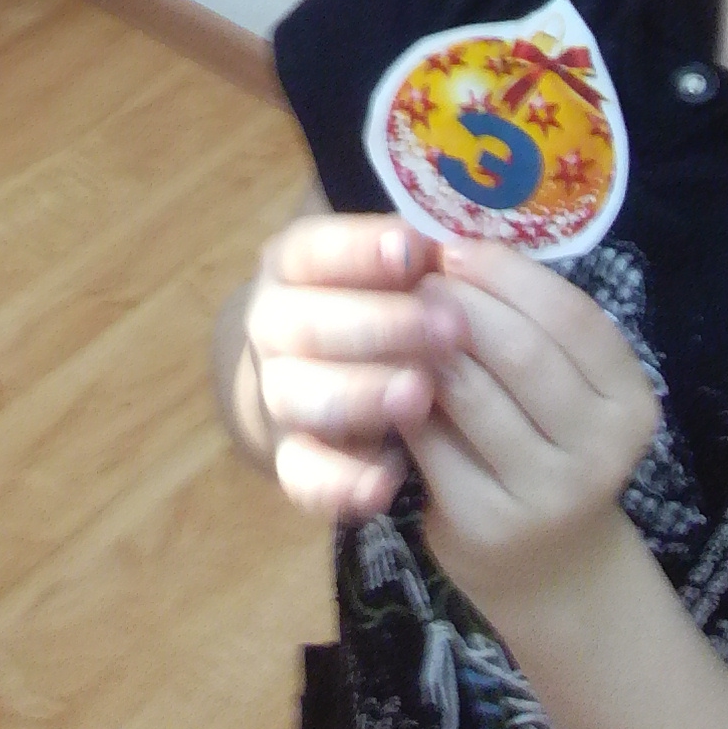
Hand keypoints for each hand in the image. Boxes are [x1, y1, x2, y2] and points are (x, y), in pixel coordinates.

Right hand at [243, 213, 466, 521]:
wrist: (322, 372)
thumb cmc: (377, 302)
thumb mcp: (390, 270)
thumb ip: (415, 263)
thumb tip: (454, 254)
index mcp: (292, 265)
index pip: (314, 249)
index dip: (360, 249)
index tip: (416, 249)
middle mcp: (272, 325)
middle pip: (304, 323)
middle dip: (377, 325)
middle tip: (447, 330)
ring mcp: (276, 393)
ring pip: (296, 395)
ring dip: (359, 393)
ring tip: (420, 394)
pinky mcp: (289, 457)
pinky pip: (300, 474)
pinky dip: (341, 479)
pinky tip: (390, 475)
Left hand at [409, 242, 660, 626]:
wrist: (548, 565)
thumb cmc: (548, 445)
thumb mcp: (564, 385)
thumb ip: (529, 322)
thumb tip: (451, 239)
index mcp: (631, 400)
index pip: (572, 316)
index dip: (506, 272)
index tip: (453, 246)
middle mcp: (603, 450)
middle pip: (522, 351)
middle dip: (459, 301)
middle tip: (415, 276)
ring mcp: (549, 494)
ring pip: (472, 393)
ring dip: (424, 344)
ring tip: (394, 315)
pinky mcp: (487, 523)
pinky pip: (432, 440)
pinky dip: (404, 399)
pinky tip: (388, 376)